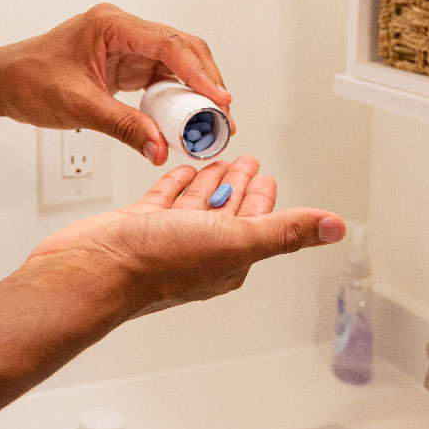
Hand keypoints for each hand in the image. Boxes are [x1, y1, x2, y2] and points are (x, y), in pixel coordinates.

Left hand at [0, 3, 232, 163]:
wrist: (2, 83)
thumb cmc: (27, 79)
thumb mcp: (78, 105)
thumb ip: (122, 126)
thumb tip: (159, 147)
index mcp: (110, 25)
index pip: (167, 44)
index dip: (199, 72)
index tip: (219, 98)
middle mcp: (122, 30)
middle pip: (180, 49)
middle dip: (205, 81)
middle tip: (222, 115)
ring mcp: (124, 47)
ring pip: (175, 64)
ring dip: (193, 91)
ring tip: (209, 121)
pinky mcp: (123, 65)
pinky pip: (160, 78)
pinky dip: (175, 98)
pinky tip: (183, 119)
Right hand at [22, 154, 344, 321]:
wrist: (95, 268)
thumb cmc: (155, 264)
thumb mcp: (234, 239)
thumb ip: (284, 230)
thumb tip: (334, 227)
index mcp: (229, 257)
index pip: (257, 221)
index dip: (265, 197)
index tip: (269, 175)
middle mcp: (199, 248)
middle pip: (228, 210)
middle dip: (240, 185)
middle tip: (248, 161)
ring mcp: (167, 238)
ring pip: (196, 204)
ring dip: (210, 182)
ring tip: (217, 161)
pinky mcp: (138, 226)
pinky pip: (163, 201)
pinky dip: (175, 184)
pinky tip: (178, 173)